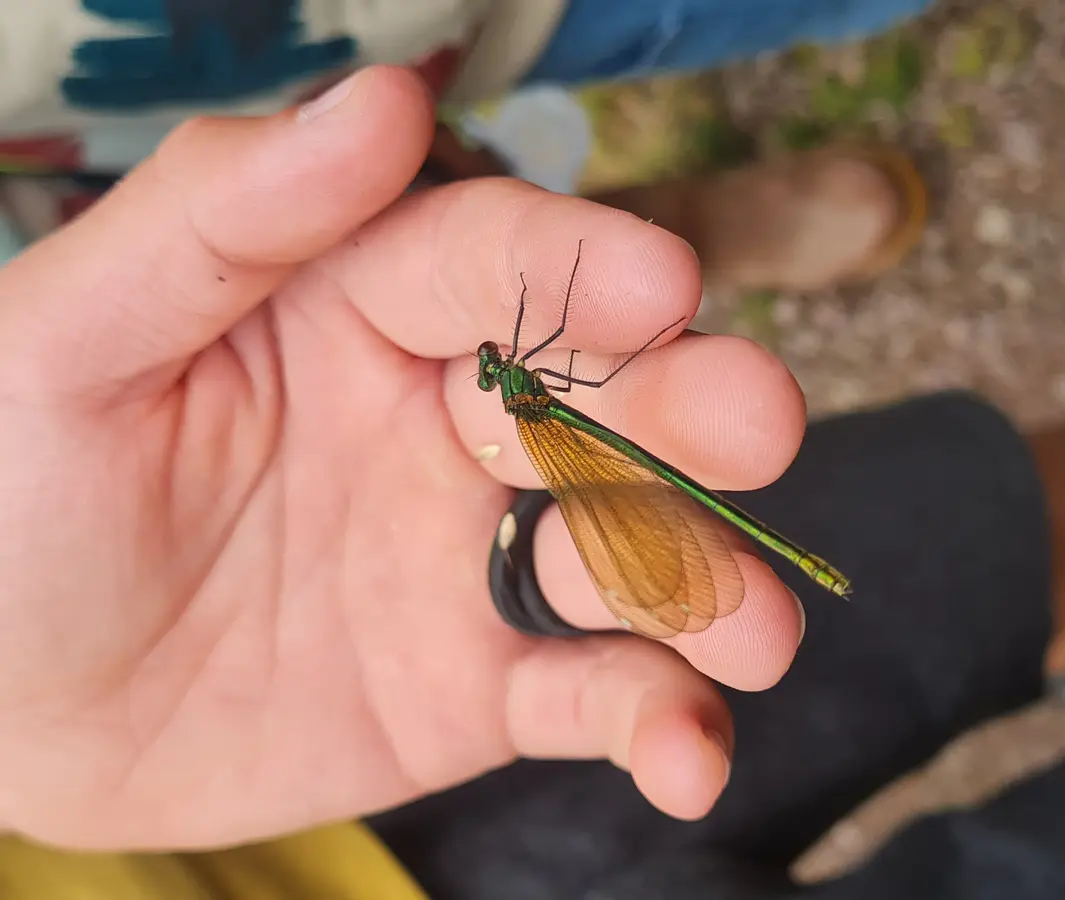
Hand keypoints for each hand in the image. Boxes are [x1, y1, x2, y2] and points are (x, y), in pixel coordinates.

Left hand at [0, 67, 807, 850]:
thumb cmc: (9, 491)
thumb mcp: (73, 335)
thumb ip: (226, 214)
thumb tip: (386, 99)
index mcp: (360, 309)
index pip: (492, 262)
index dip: (577, 265)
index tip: (658, 283)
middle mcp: (442, 423)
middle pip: (594, 399)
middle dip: (684, 408)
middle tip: (758, 420)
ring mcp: (468, 559)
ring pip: (619, 554)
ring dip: (703, 583)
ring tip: (756, 629)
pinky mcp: (475, 687)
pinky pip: (584, 696)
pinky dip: (652, 722)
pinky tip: (686, 757)